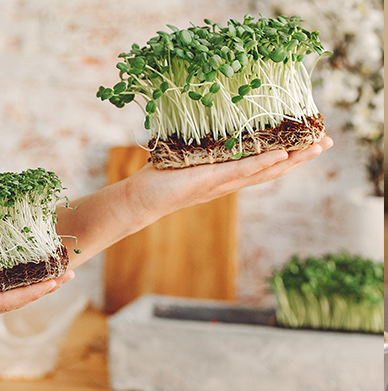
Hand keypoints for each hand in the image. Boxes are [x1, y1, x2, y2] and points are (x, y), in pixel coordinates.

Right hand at [0, 269, 75, 342]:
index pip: (9, 301)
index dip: (36, 290)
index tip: (59, 279)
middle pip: (14, 298)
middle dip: (41, 285)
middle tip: (67, 270)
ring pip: (3, 292)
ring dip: (26, 281)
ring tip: (46, 267)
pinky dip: (4, 276)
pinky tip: (7, 266)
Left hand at [128, 136, 332, 218]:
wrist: (139, 199)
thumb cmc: (158, 176)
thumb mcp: (184, 156)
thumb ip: (199, 143)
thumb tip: (203, 116)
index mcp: (226, 175)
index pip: (264, 164)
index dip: (288, 153)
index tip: (309, 138)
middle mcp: (229, 181)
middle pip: (274, 169)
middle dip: (302, 157)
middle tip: (327, 141)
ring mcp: (222, 183)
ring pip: (264, 171)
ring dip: (292, 160)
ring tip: (316, 147)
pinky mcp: (210, 181)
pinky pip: (241, 172)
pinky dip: (262, 163)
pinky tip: (282, 154)